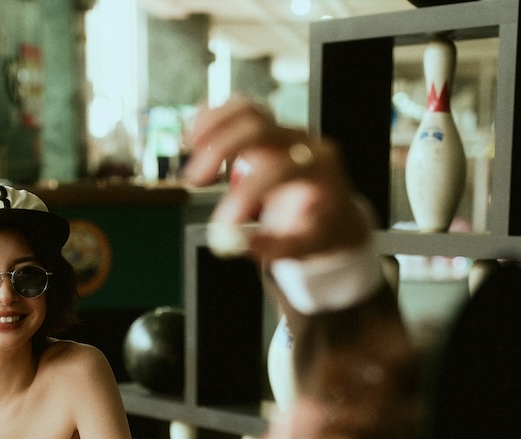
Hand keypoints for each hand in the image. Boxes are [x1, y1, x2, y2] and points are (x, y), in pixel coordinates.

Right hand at [183, 97, 372, 261]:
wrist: (333, 211)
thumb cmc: (320, 229)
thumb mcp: (307, 246)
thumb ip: (276, 246)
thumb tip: (239, 242)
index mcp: (319, 167)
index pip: (279, 169)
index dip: (247, 194)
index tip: (222, 224)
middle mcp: (302, 141)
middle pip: (259, 127)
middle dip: (221, 148)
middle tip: (193, 180)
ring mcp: (284, 131)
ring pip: (246, 110)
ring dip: (212, 124)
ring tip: (187, 145)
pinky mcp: (268, 129)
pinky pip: (239, 111)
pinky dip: (214, 116)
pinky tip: (193, 134)